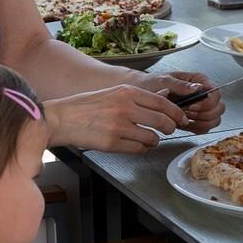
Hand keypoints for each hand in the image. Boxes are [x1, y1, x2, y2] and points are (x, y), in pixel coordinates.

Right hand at [43, 85, 185, 152]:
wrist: (61, 118)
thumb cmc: (85, 106)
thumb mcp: (114, 94)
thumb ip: (139, 97)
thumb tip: (164, 96)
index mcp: (127, 92)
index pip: (163, 102)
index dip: (176, 112)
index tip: (181, 118)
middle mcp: (126, 108)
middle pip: (162, 121)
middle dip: (170, 128)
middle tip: (169, 131)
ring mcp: (119, 126)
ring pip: (152, 137)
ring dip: (154, 141)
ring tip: (149, 139)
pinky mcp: (112, 143)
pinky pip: (138, 149)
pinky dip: (142, 150)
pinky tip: (136, 146)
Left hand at [156, 71, 223, 132]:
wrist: (142, 94)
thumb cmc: (152, 84)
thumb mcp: (164, 80)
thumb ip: (180, 84)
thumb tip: (197, 87)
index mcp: (199, 81)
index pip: (216, 93)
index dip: (206, 103)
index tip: (192, 106)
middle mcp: (203, 94)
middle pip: (219, 109)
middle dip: (204, 114)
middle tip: (187, 113)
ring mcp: (201, 107)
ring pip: (214, 120)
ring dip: (200, 122)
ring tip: (184, 118)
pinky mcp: (195, 119)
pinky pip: (204, 128)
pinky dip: (196, 129)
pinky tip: (183, 124)